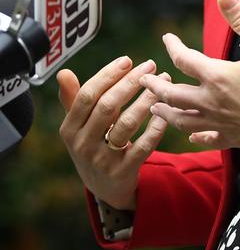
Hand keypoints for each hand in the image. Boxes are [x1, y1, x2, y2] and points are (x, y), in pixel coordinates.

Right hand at [58, 57, 168, 210]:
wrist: (105, 189)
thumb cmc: (94, 145)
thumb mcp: (79, 126)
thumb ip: (73, 99)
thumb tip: (63, 73)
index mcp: (70, 129)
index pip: (87, 95)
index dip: (108, 75)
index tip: (127, 60)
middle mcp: (82, 144)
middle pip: (107, 106)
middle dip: (131, 82)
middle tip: (151, 65)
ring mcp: (102, 160)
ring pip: (127, 123)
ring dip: (147, 99)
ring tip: (164, 81)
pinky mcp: (123, 172)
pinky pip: (144, 145)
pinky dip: (156, 126)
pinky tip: (166, 110)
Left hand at [140, 0, 239, 158]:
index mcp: (218, 77)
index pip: (184, 59)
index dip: (172, 46)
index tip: (167, 38)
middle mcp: (212, 102)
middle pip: (173, 95)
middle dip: (155, 86)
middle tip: (144, 80)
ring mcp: (221, 123)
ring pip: (182, 120)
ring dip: (165, 112)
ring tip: (156, 107)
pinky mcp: (233, 138)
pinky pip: (206, 139)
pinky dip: (195, 136)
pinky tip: (192, 134)